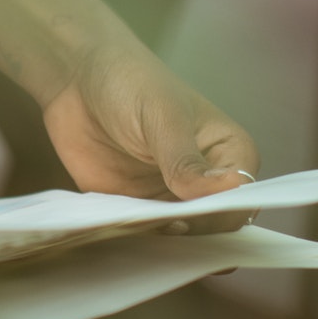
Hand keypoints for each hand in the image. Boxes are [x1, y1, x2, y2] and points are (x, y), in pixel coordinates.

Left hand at [41, 34, 258, 230]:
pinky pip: (145, 237)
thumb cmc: (130, 81)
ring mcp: (172, 198)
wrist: (76, 77)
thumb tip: (231, 189)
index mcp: (230, 152)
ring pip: (182, 238)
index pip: (241, 199)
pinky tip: (121, 230)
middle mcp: (207, 181)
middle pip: (216, 227)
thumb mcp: (161, 116)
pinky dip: (137, 240)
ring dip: (165, 241)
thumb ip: (187, 160)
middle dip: (193, 231)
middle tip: (164, 225)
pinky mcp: (139, 209)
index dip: (221, 213)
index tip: (192, 212)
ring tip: (140, 226)